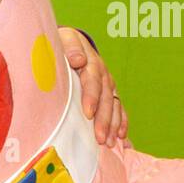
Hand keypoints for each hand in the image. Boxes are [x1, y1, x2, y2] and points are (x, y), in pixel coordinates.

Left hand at [59, 25, 127, 143]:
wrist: (71, 42)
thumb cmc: (62, 44)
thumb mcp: (64, 39)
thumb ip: (70, 47)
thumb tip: (79, 59)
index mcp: (90, 62)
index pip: (93, 81)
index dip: (91, 97)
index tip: (88, 113)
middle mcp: (103, 74)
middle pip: (106, 98)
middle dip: (104, 119)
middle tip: (99, 137)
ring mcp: (108, 84)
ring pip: (113, 105)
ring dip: (112, 125)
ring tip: (108, 142)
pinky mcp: (109, 91)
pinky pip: (118, 108)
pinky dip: (121, 122)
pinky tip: (120, 137)